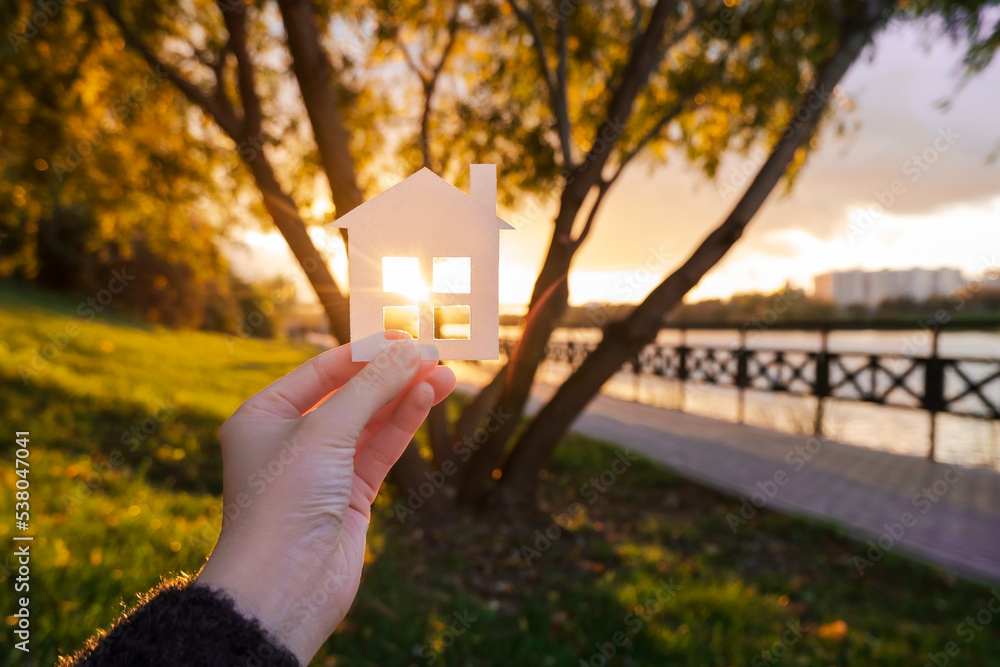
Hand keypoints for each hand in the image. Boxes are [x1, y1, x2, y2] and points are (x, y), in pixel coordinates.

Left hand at [197, 334, 454, 663]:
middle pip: (350, 395)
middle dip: (391, 374)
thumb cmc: (284, 501)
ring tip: (446, 376)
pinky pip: (380, 450)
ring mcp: (322, 470)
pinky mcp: (349, 496)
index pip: (320, 371)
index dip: (364, 351)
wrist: (283, 586)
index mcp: (263, 416)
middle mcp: (290, 440)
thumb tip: (408, 350)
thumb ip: (370, 387)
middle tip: (433, 354)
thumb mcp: (325, 431)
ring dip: (406, 398)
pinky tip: (427, 399)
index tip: (404, 334)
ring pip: (371, 423)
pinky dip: (403, 424)